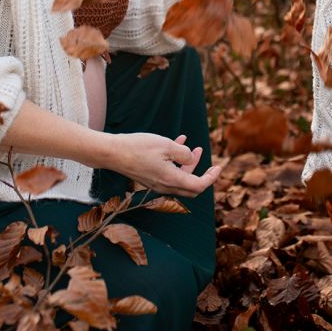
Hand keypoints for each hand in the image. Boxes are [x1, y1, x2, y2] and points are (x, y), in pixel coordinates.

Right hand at [103, 132, 220, 196]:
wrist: (112, 152)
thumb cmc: (139, 147)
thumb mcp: (166, 145)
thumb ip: (184, 154)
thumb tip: (192, 159)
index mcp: (171, 180)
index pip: (199, 186)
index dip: (211, 178)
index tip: (218, 167)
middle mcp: (164, 186)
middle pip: (190, 188)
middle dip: (202, 174)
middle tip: (209, 161)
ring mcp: (155, 183)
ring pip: (180, 179)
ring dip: (189, 165)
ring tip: (194, 146)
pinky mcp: (148, 177)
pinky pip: (168, 173)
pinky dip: (176, 162)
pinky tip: (178, 142)